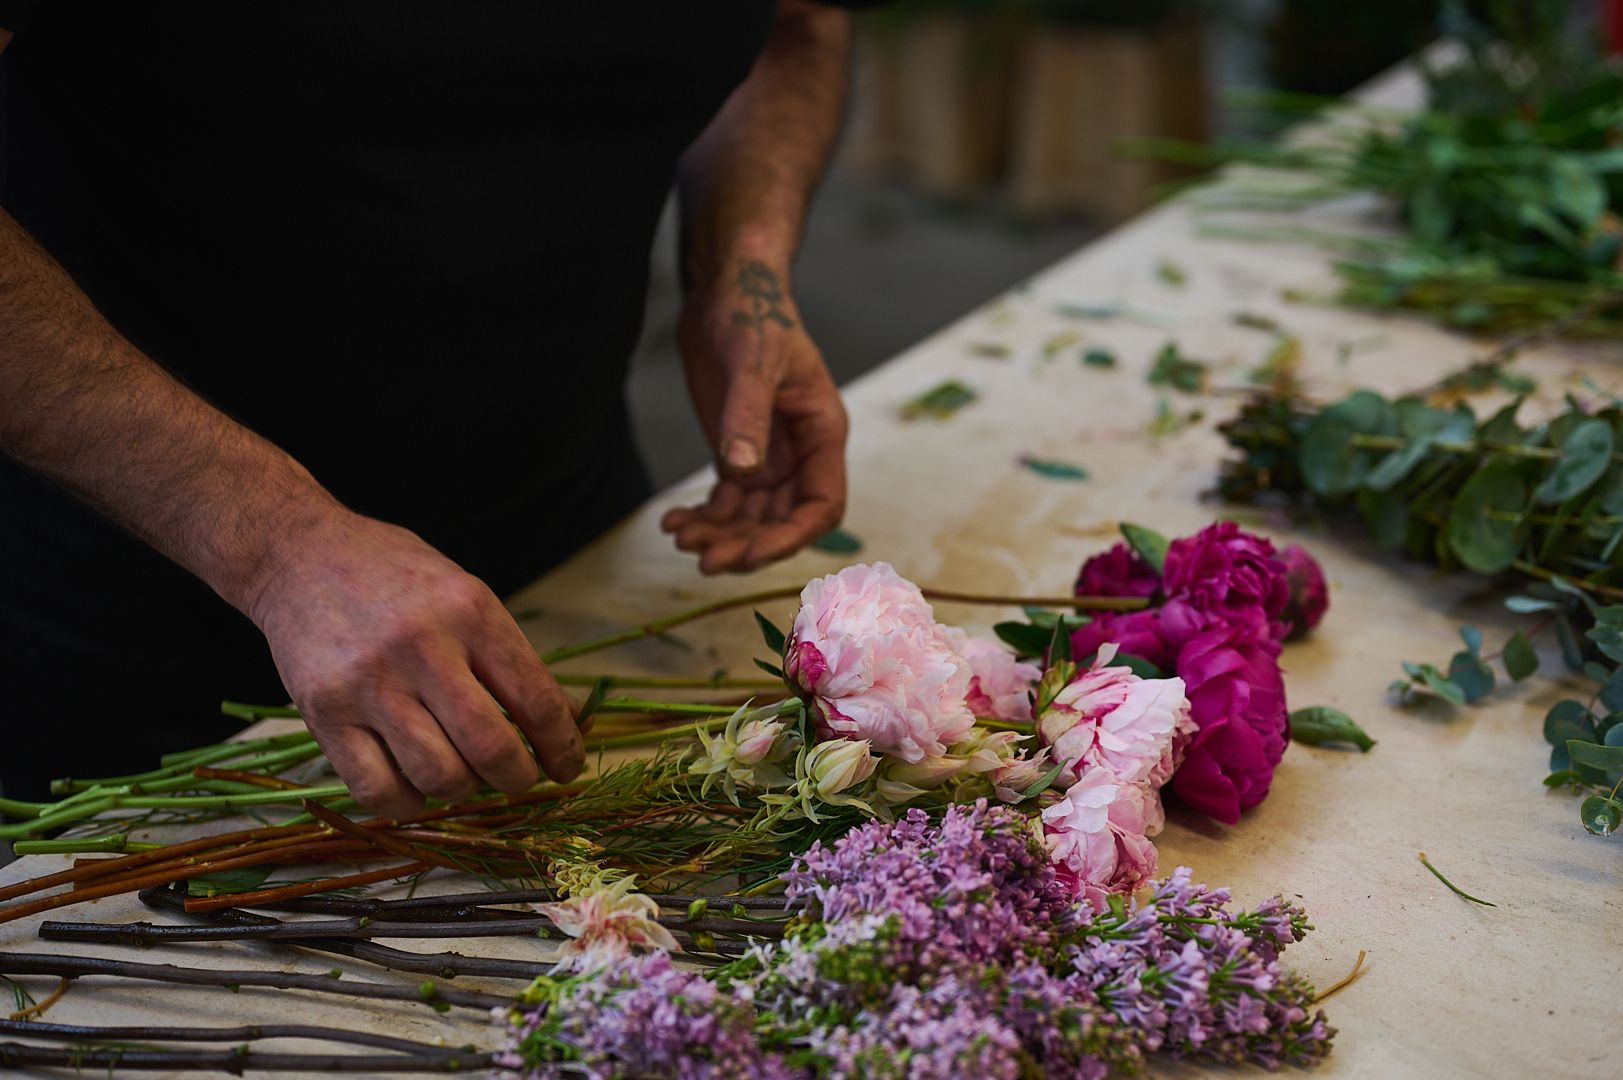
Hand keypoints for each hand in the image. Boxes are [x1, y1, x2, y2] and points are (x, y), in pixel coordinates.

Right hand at [242, 509, 582, 816]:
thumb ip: (511, 655)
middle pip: (490, 747)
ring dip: (464, 790)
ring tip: (462, 773)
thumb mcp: (465, 592)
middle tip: (518, 778)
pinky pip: (377, 789)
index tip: (568, 766)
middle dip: (519, 778)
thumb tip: (569, 722)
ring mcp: (369, 682)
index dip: (563, 746)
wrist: (298, 554)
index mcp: (469, 610)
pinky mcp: (323, 713)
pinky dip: (408, 803)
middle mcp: (421, 646)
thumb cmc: (394, 575)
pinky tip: (415, 784)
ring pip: (438, 775)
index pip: (536, 698)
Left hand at [661, 258, 847, 572]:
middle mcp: (801, 453)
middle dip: (746, 543)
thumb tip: (741, 472)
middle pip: (783, 520)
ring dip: (721, 534)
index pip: (822, 505)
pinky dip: (703, 516)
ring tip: (680, 537)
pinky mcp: (738, 452)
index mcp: (822, 433)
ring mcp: (769, 456)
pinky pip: (727, 500)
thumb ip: (748, 417)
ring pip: (752, 517)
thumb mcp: (753, 363)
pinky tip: (673, 522)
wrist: (725, 290)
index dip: (791, 536)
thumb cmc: (753, 315)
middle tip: (704, 558)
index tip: (751, 552)